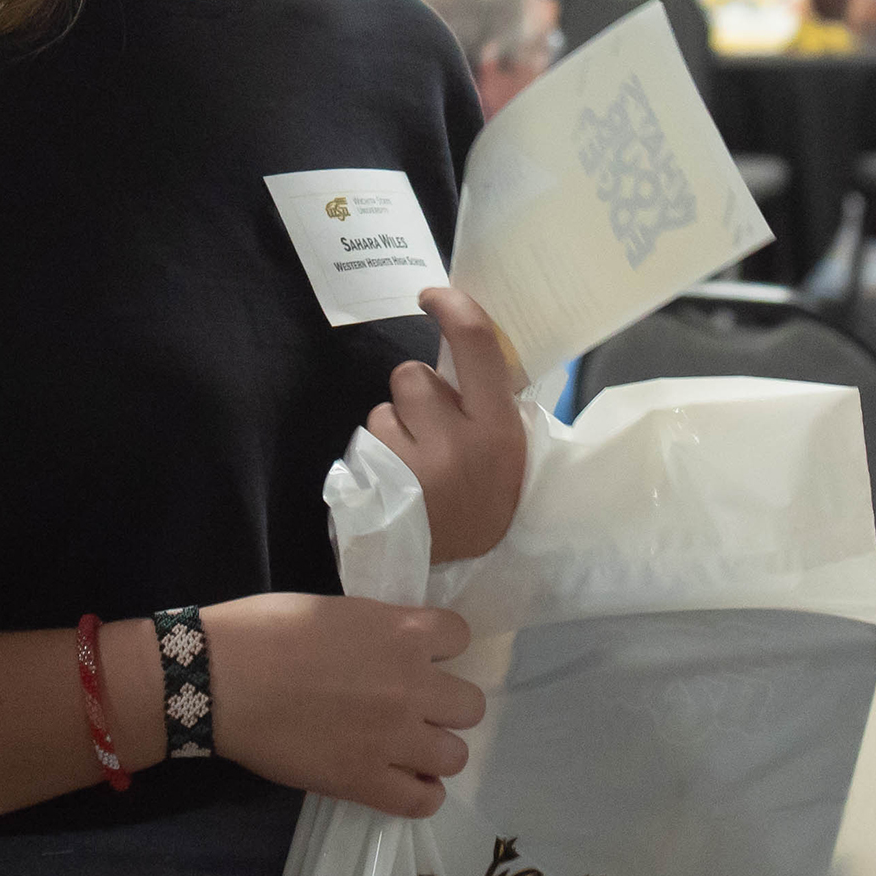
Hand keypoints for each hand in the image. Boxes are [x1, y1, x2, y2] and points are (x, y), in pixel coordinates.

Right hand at [206, 592, 483, 817]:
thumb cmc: (265, 629)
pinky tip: (400, 783)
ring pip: (455, 756)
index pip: (461, 635)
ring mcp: (393, 738)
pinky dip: (419, 795)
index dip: (440, 647)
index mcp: (403, 633)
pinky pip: (422, 801)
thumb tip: (390, 648)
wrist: (223, 678)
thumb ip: (379, 630)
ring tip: (405, 750)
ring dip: (434, 752)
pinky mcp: (364, 781)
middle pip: (470, 705)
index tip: (418, 655)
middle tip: (412, 708)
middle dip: (444, 706)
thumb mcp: (337, 610)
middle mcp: (413, 686)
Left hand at [369, 287, 528, 564]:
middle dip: (417, 394)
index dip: (452, 306)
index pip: (475, 344)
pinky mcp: (376, 484)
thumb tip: (470, 343)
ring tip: (415, 466)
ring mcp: (411, 464)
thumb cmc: (488, 503)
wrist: (455, 579)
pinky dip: (377, 455)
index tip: (432, 296)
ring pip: (382, 408)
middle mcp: (456, 441)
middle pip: (413, 375)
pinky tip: (396, 483)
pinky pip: (365, 441)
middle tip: (434, 430)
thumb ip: (493, 403)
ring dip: (394, 427)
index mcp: (499, 428)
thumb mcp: (510, 454)